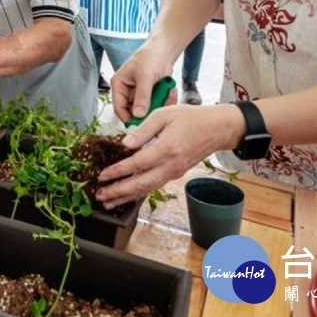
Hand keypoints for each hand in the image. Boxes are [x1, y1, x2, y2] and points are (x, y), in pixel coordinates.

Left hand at [94, 104, 244, 209]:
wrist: (216, 129)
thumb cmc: (190, 118)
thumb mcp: (163, 115)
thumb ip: (143, 130)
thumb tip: (125, 143)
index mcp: (166, 149)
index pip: (137, 165)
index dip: (117, 172)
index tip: (102, 176)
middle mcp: (170, 165)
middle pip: (141, 184)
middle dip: (118, 192)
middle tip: (100, 196)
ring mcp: (174, 172)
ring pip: (147, 189)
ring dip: (127, 196)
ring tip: (109, 201)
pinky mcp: (175, 174)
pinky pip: (154, 186)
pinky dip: (139, 192)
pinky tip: (128, 194)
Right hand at [110, 42, 176, 123]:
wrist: (164, 50)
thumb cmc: (150, 56)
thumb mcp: (145, 76)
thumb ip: (142, 96)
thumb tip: (138, 115)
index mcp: (119, 85)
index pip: (119, 108)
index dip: (128, 118)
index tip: (141, 125)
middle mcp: (128, 91)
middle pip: (135, 111)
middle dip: (149, 110)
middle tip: (160, 106)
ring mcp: (140, 94)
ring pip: (149, 109)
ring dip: (160, 103)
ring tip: (167, 93)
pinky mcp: (151, 95)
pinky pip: (158, 105)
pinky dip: (166, 99)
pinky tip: (170, 90)